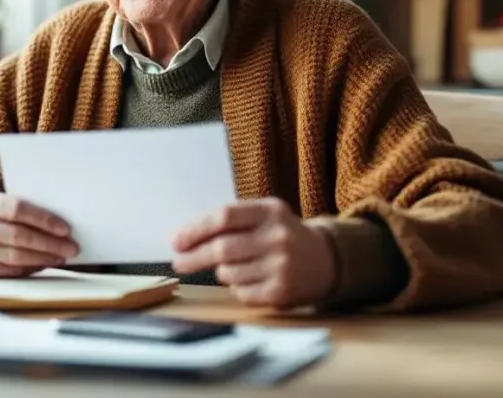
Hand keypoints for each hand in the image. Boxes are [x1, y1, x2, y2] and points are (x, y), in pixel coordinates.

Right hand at [0, 190, 78, 277]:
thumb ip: (19, 208)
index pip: (17, 209)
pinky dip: (33, 267)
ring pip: (17, 257)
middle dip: (50, 243)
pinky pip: (13, 271)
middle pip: (19, 236)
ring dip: (45, 257)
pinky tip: (46, 263)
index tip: (65, 228)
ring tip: (63, 255)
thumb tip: (59, 223)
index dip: (43, 219)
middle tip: (72, 246)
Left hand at [171, 198, 335, 307]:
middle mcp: (278, 237)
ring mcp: (282, 266)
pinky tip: (250, 279)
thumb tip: (186, 238)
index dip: (196, 229)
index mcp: (271, 211)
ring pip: (228, 273)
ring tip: (234, 266)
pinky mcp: (282, 292)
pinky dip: (236, 288)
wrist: (326, 260)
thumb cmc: (283, 235)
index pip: (224, 217)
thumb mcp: (266, 216)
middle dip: (194, 257)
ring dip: (221, 272)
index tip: (176, 241)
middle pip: (222, 248)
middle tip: (179, 262)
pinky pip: (241, 293)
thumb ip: (233, 220)